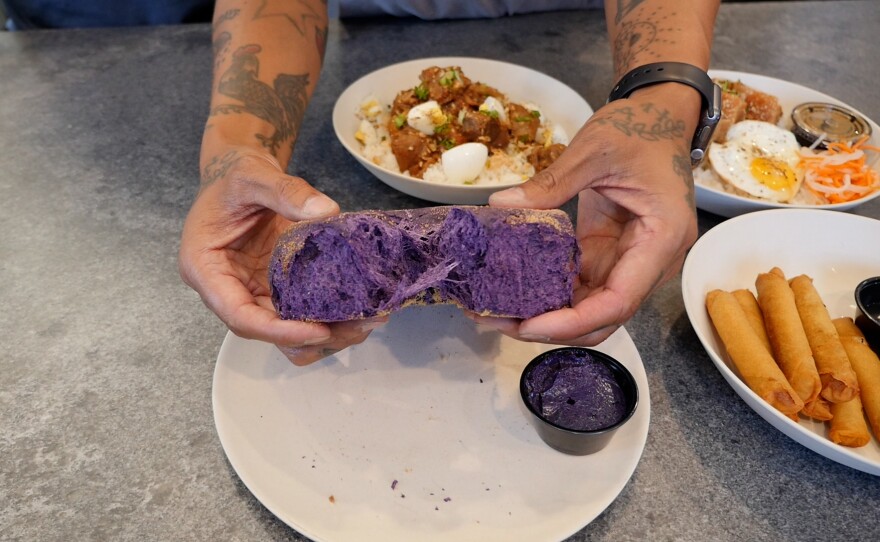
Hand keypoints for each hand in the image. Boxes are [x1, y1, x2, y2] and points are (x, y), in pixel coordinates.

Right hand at [178, 148, 386, 364]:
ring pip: (288, 331)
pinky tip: (362, 307)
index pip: (240, 317)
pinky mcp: (277, 288)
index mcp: (206, 270)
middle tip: (360, 325)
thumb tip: (327, 211)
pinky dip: (330, 316)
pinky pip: (301, 313)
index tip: (320, 330)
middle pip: (268, 332)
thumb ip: (286, 191)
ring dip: (328, 334)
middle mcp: (229, 290)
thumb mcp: (254, 176)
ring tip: (369, 320)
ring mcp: (255, 292)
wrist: (239, 175)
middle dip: (314, 336)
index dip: (279, 331)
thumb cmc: (234, 177)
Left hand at [478, 85, 698, 344]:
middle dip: (552, 329)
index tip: (527, 325)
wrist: (659, 116)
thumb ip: (550, 183)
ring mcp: (630, 261)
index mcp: (660, 240)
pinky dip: (550, 294)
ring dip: (547, 316)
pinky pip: (581, 287)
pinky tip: (515, 290)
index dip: (571, 322)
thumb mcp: (594, 150)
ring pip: (590, 309)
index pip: (617, 302)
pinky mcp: (609, 254)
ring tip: (496, 312)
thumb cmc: (639, 130)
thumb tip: (500, 205)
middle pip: (603, 317)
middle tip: (498, 322)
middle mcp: (651, 262)